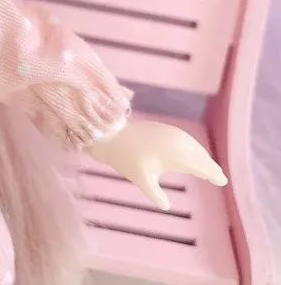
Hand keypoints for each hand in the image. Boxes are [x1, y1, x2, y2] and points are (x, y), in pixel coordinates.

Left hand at [87, 119, 226, 210]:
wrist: (110, 134)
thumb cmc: (125, 158)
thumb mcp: (140, 179)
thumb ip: (155, 194)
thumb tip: (166, 206)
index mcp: (173, 155)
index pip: (198, 165)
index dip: (211, 173)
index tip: (222, 181)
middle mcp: (175, 142)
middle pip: (198, 155)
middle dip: (209, 165)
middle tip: (219, 177)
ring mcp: (168, 132)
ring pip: (192, 145)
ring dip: (202, 155)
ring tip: (209, 167)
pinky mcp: (162, 127)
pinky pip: (184, 138)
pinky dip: (193, 147)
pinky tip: (192, 152)